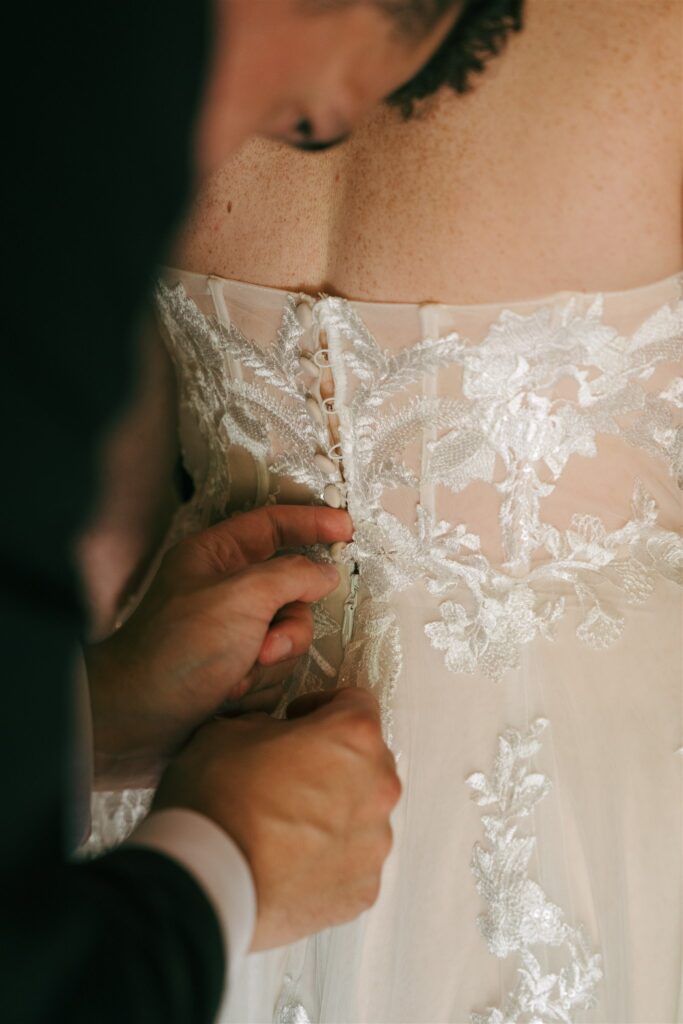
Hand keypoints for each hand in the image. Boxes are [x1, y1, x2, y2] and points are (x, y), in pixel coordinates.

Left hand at [86, 505, 352, 787]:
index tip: (346, 528)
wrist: (137, 723)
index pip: (272, 525)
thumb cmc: (176, 651)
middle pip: (292, 590)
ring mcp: (232, 632)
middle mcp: (225, 590)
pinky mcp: (237, 669)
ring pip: (289, 635)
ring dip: (272, 661)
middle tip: (264, 646)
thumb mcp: (240, 598)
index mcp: (216, 556)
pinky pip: (277, 669)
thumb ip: (291, 576)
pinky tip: (231, 696)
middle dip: (287, 625)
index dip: (310, 522)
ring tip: (238, 678)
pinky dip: (261, 684)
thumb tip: (325, 573)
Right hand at [153, 687, 401, 949]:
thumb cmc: (218, 798)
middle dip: (334, 761)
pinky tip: (290, 859)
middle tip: (292, 771)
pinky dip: (329, 857)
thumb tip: (276, 737)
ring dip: (334, 811)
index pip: (356, 703)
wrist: (203, 880)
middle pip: (367, 760)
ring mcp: (374, 843)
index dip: (324, 706)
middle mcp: (378, 787)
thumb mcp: (231, 730)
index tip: (301, 718)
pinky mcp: (362, 889)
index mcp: (354, 737)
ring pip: (362, 814)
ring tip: (287, 824)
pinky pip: (352, 862)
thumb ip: (269, 725)